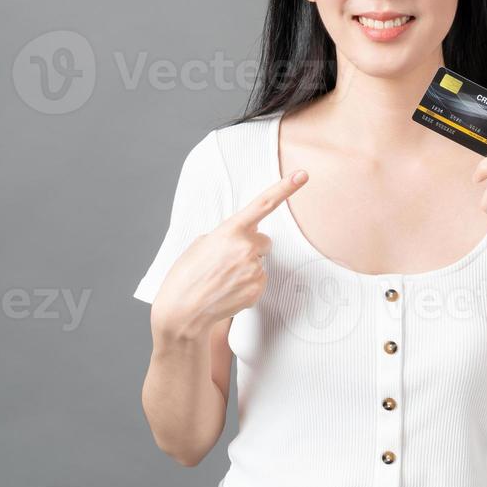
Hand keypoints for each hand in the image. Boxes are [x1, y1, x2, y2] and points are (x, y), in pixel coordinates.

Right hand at [152, 169, 308, 338]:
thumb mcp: (202, 244)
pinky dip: (247, 285)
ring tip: (223, 279)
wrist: (182, 311)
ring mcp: (254, 270)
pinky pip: (259, 281)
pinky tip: (229, 289)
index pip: (263, 204)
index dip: (286, 188)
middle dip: (251, 248)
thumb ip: (227, 235)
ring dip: (247, 268)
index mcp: (230, 231)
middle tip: (227, 261)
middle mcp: (246, 248)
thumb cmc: (187, 276)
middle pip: (263, 241)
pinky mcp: (257, 289)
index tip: (303, 175)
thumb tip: (243, 238)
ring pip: (260, 263)